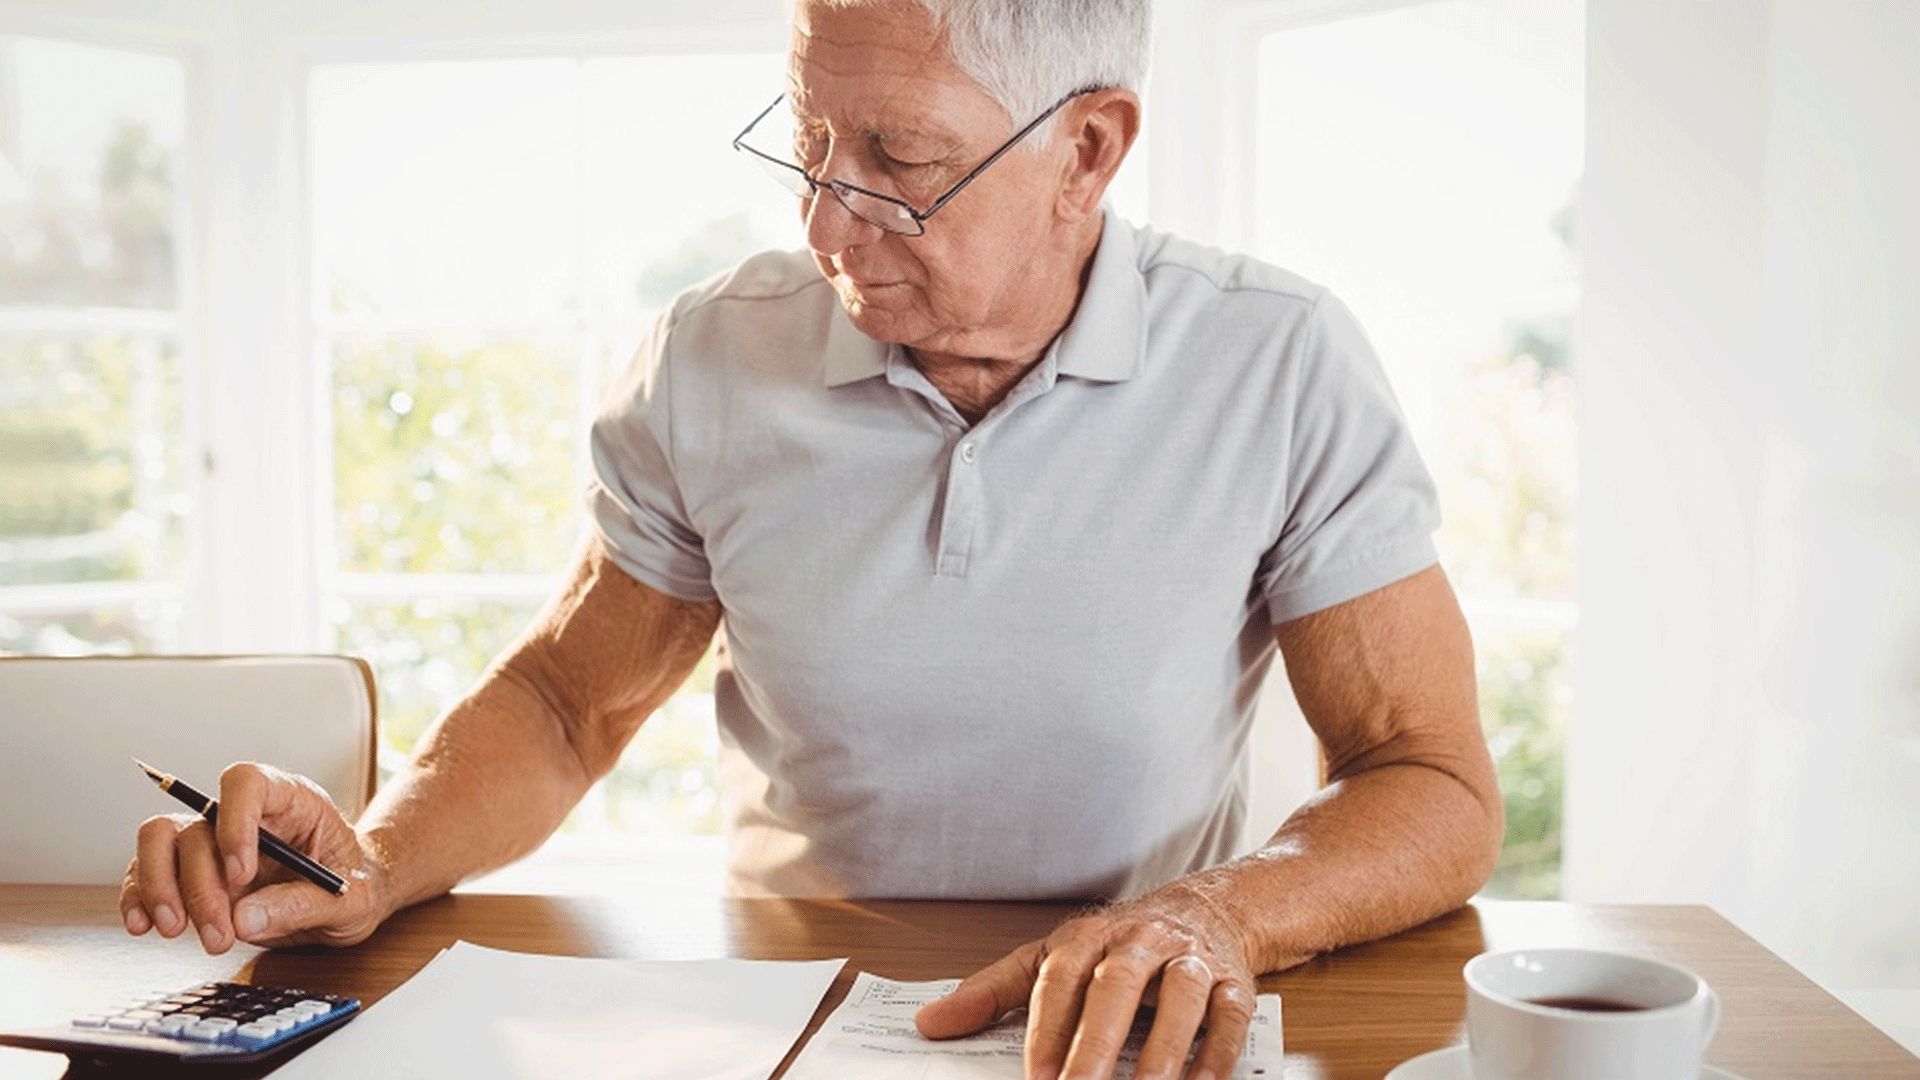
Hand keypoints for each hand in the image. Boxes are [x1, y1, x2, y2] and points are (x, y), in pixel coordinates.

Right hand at [119, 762, 390, 953]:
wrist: (348, 902)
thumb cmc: (356, 886)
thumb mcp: (352, 900)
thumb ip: (306, 904)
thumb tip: (244, 918)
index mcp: (290, 800)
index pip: (247, 783)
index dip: (234, 821)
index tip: (240, 874)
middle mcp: (245, 815)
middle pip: (198, 826)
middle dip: (201, 885)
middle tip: (220, 934)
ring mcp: (213, 841)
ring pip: (161, 841)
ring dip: (161, 889)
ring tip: (178, 931)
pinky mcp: (192, 873)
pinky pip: (149, 872)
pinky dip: (139, 898)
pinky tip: (145, 927)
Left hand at [914, 882, 1260, 1079]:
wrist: (1207, 909)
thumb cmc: (1116, 945)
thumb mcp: (1050, 957)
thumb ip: (992, 993)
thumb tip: (930, 1024)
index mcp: (1089, 937)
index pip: (1060, 978)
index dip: (1047, 1029)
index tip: (1034, 1079)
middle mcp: (1140, 942)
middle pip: (1117, 986)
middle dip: (1098, 1044)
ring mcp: (1190, 959)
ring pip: (1181, 997)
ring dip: (1163, 1051)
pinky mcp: (1233, 982)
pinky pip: (1230, 1015)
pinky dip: (1216, 1052)